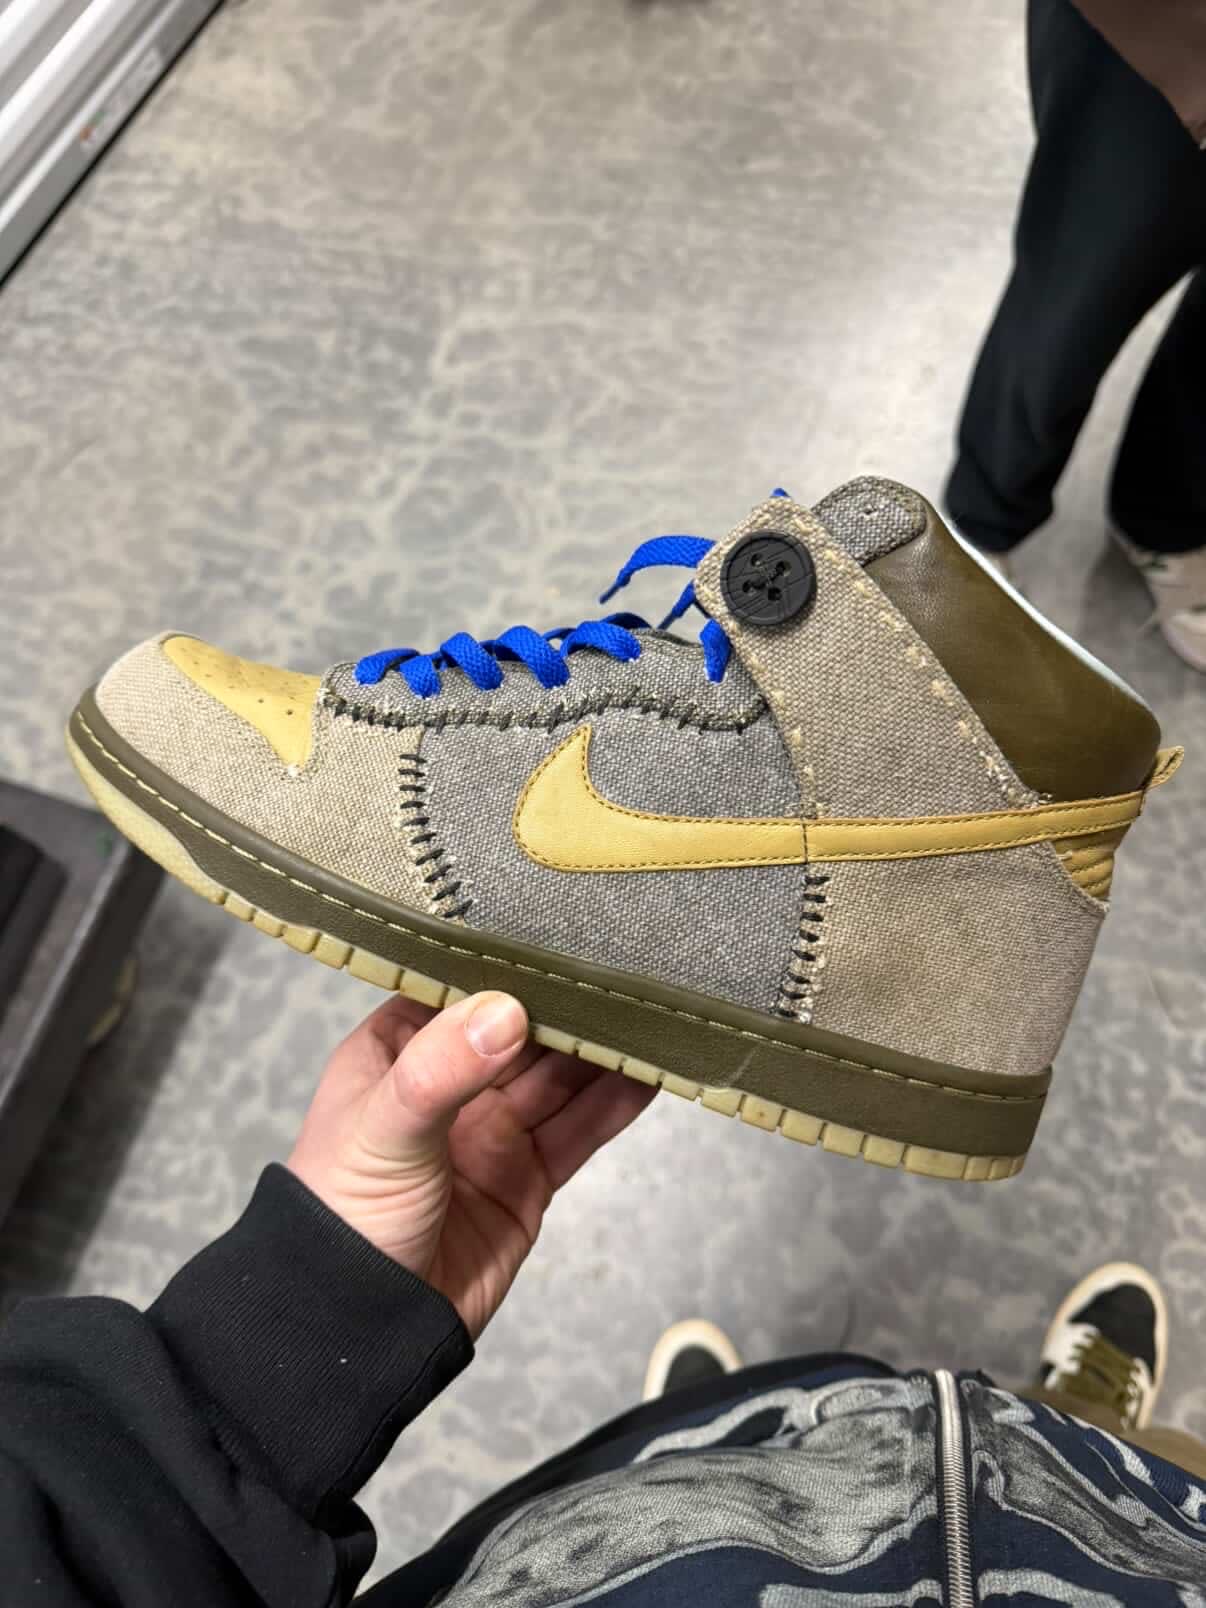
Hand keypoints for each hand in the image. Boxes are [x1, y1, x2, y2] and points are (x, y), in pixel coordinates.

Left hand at [287, 991, 654, 1337]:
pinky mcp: (527, 1179)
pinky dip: (616, 1103)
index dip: (509, 961)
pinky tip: (653, 1072)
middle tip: (628, 966)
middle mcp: (448, 1081)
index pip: (461, 989)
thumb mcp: (383, 1128)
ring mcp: (491, 1131)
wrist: (360, 1329)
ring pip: (559, 1078)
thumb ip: (442, 1068)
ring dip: (602, 1048)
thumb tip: (509, 1010)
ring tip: (655, 1011)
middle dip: (571, 1002)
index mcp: (397, 1050)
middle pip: (522, 1031)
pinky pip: (578, 1131)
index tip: (564, 926)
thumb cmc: (346, 1214)